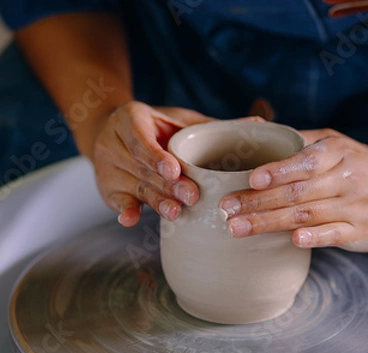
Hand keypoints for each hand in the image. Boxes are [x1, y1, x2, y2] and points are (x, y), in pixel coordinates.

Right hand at [91, 101, 212, 225]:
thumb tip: (259, 122)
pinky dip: (125, 211)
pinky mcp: (108, 190)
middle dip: (168, 185)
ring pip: (136, 187)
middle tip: (191, 196)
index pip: (141, 139)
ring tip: (176, 212)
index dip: (157, 156)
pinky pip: (118, 202)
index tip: (175, 170)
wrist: (113, 134)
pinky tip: (131, 219)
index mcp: (129, 118)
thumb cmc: (157, 128)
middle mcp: (112, 142)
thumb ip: (211, 125)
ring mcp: (107, 168)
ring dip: (156, 201)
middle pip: (143, 168)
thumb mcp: (178, 120)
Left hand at [218, 129, 367, 251]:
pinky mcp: (361, 232)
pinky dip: (315, 237)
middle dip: (258, 201)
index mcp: (337, 153)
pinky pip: (335, 234)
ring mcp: (355, 207)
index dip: (277, 171)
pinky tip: (293, 240)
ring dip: (270, 222)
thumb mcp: (337, 143)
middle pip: (297, 192)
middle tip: (226, 208)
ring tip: (238, 228)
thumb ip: (298, 139)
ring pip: (307, 215)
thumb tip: (252, 127)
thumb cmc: (364, 165)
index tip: (251, 178)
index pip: (304, 161)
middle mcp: (346, 178)